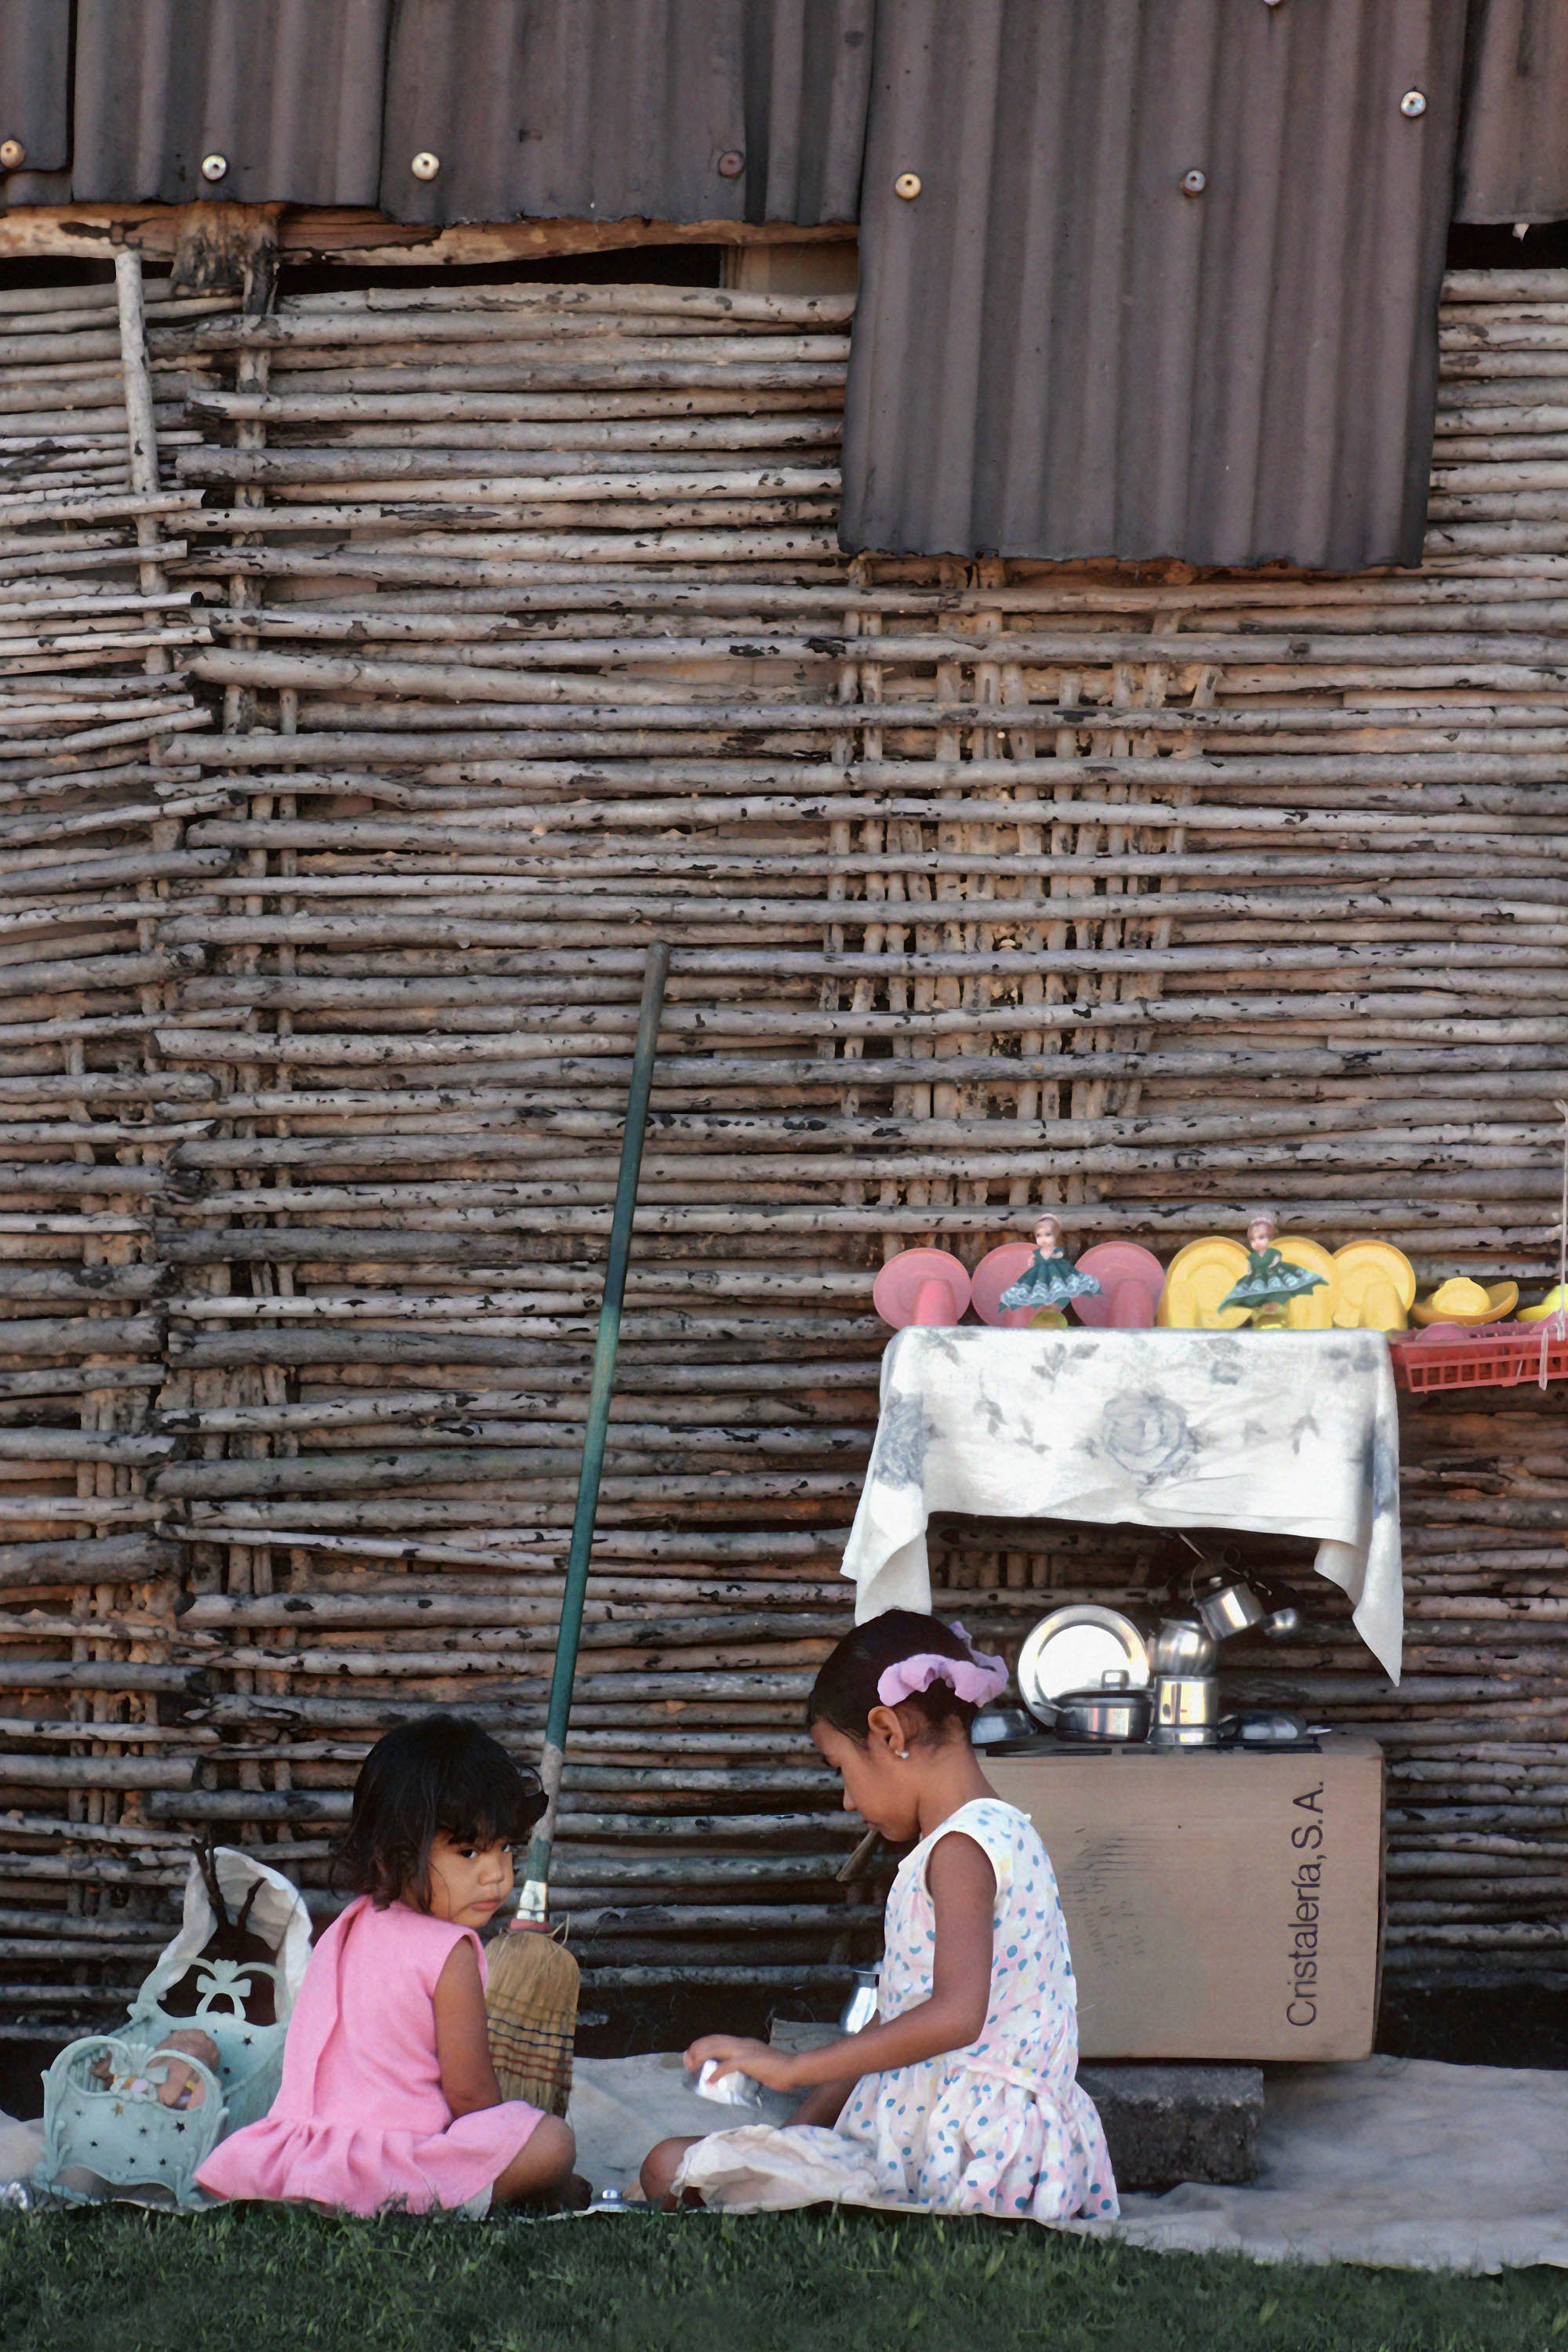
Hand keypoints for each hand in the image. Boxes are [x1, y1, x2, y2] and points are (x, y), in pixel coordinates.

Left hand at [684, 2034, 798, 2092]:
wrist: (793, 2069)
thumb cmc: (779, 2070)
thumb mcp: (758, 2063)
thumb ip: (746, 2064)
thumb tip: (734, 2072)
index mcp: (744, 2043)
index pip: (718, 2038)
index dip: (703, 2044)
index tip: (693, 2054)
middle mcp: (742, 2043)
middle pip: (713, 2041)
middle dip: (697, 2048)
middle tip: (687, 2060)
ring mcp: (744, 2051)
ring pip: (716, 2048)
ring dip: (701, 2057)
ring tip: (692, 2066)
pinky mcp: (748, 2061)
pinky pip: (727, 2066)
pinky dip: (716, 2073)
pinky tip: (709, 2081)